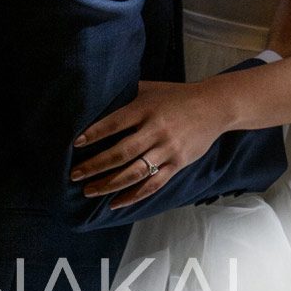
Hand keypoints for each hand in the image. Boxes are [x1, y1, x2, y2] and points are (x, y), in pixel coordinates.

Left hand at [71, 77, 231, 209]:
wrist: (215, 105)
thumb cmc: (178, 95)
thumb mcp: (152, 89)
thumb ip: (127, 95)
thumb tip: (96, 100)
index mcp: (147, 108)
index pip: (115, 123)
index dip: (94, 134)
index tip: (76, 144)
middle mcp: (156, 129)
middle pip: (121, 152)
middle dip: (95, 165)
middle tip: (75, 174)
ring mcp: (168, 148)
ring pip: (134, 172)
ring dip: (109, 184)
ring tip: (89, 191)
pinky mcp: (178, 163)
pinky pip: (153, 184)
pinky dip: (133, 196)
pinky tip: (116, 202)